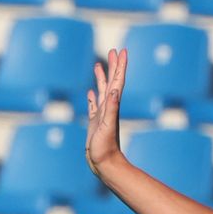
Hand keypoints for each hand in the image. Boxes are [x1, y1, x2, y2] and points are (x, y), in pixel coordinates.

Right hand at [85, 48, 127, 177]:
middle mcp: (108, 107)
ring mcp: (101, 114)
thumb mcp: (107, 126)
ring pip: (102, 90)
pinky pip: (93, 105)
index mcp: (112, 105)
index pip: (117, 81)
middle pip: (111, 81)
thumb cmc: (106, 147)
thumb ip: (110, 108)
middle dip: (113, 65)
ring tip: (99, 65)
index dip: (120, 65)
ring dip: (102, 77)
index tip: (122, 51)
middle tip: (113, 50)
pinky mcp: (94, 122)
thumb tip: (113, 90)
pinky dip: (92, 97)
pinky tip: (91, 92)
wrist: (104, 163)